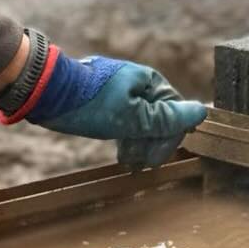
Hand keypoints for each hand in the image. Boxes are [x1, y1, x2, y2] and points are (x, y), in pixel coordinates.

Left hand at [19, 52, 207, 168]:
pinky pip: (127, 119)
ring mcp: (121, 90)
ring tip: (128, 163)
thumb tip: (201, 112)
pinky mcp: (106, 99)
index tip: (154, 161)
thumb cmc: (90, 104)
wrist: (47, 93)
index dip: (168, 140)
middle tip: (139, 166)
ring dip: (139, 144)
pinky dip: (127, 137)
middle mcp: (138, 82)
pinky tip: (121, 153)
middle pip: (159, 118)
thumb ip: (168, 118)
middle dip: (152, 144)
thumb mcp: (132, 117)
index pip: (174, 114)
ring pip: (142, 121)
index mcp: (149, 81)